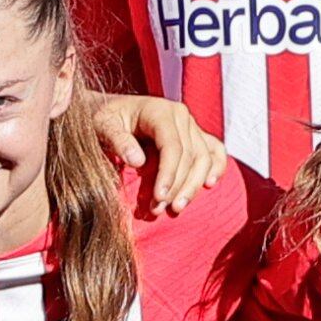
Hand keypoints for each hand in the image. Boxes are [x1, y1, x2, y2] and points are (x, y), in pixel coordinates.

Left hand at [89, 93, 225, 213]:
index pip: (172, 146)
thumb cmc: (104, 120)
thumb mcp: (103, 126)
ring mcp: (191, 125)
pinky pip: (215, 151)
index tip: (159, 198)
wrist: (110, 111)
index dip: (169, 175)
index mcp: (159, 110)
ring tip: (177, 208)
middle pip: (190, 156)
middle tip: (159, 210)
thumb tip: (138, 161)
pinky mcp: (195, 135)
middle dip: (177, 186)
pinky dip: (217, 167)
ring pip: (204, 158)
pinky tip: (209, 185)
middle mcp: (180, 116)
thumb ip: (118, 140)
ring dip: (194, 186)